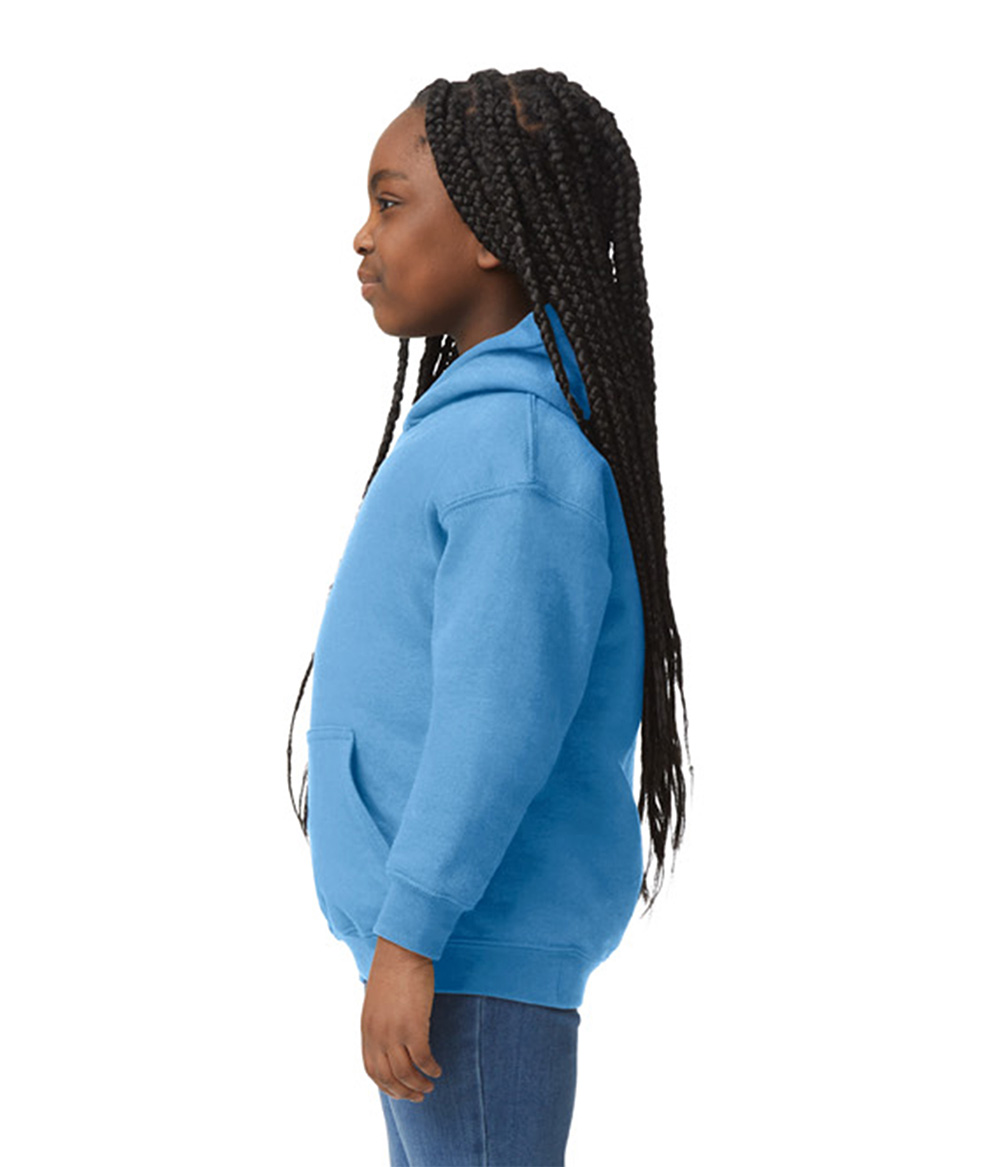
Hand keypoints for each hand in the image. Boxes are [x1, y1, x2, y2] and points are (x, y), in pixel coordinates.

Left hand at [361, 935, 442, 1101]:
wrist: (400, 950)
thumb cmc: (392, 971)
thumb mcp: (378, 1002)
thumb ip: (380, 1023)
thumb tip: (390, 1037)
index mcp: (367, 1030)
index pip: (372, 1070)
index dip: (386, 1086)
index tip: (400, 1092)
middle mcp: (377, 1035)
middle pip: (388, 1077)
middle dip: (404, 1092)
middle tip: (419, 1097)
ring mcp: (394, 1032)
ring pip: (405, 1073)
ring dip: (418, 1084)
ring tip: (430, 1086)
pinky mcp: (413, 1026)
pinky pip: (423, 1058)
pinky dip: (430, 1068)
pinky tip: (437, 1069)